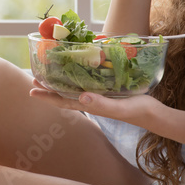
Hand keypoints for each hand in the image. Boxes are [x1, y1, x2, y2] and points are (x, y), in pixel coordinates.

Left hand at [29, 78, 165, 132]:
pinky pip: (87, 83)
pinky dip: (77, 77)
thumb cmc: (136, 110)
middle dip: (49, 88)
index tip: (31, 90)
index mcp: (90, 105)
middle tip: (34, 78)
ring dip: (60, 82)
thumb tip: (81, 97)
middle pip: (64, 94)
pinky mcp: (107, 90)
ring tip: (49, 74)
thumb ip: (101, 103)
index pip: (62, 100)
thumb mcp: (119, 107)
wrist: (152, 113)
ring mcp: (98, 96)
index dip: (47, 96)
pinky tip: (77, 71)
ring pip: (74, 88)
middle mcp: (91, 100)